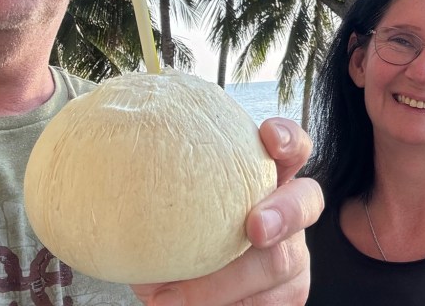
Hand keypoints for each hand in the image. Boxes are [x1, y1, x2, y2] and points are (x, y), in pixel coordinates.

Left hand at [131, 117, 323, 304]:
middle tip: (255, 228)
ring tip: (175, 296)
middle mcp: (285, 212)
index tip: (269, 135)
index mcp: (258, 179)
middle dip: (285, 211)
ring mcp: (291, 254)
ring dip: (228, 280)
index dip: (287, 138)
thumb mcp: (161, 217)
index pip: (290, 147)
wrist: (176, 294)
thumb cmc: (169, 244)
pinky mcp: (288, 294)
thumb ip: (160, 196)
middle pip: (307, 201)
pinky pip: (269, 301)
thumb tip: (117, 182)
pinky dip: (228, 305)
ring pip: (281, 261)